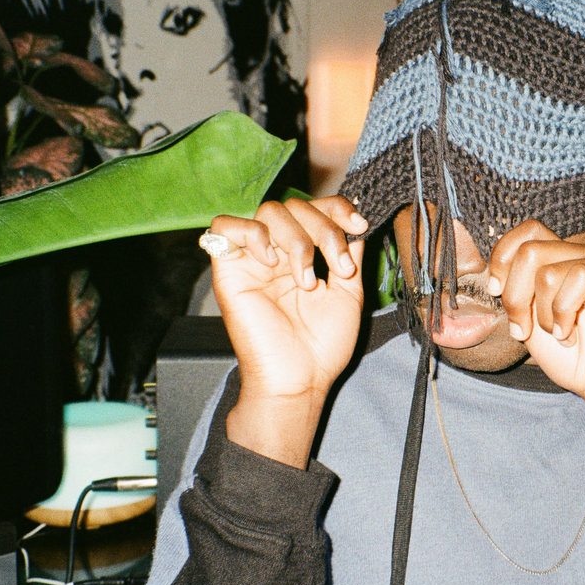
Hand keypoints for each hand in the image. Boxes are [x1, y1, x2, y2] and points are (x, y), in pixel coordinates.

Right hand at [206, 196, 366, 465]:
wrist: (300, 378)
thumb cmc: (322, 344)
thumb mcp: (349, 291)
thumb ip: (349, 253)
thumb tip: (355, 221)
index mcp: (302, 254)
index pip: (314, 208)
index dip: (336, 208)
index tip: (359, 225)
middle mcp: (277, 252)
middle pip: (293, 206)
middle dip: (324, 229)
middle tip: (338, 266)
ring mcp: (252, 258)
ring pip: (268, 211)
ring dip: (298, 239)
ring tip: (308, 279)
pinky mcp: (228, 269)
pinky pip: (225, 226)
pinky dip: (252, 233)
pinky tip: (272, 260)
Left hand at [487, 220, 584, 460]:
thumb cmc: (569, 355)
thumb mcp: (527, 319)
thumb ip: (514, 290)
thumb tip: (495, 273)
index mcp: (561, 258)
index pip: (527, 232)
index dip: (502, 258)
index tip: (496, 291)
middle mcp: (583, 255)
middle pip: (530, 251)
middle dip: (515, 297)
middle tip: (524, 328)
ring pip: (548, 272)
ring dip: (542, 314)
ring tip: (557, 333)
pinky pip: (579, 279)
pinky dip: (564, 313)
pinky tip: (569, 333)